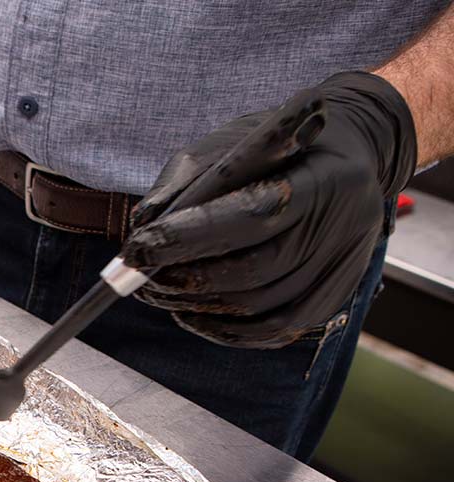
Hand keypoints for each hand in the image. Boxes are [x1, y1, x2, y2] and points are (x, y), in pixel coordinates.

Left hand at [122, 72, 416, 347]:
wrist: (352, 155)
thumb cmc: (279, 148)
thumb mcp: (233, 141)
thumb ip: (187, 181)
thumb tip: (143, 226)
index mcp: (321, 176)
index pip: (253, 214)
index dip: (191, 237)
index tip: (139, 246)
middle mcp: (343, 225)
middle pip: (257, 269)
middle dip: (188, 277)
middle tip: (142, 278)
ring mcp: (343, 266)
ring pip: (260, 305)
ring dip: (198, 304)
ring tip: (158, 291)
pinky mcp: (334, 296)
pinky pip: (274, 330)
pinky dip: (225, 330)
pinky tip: (192, 314)